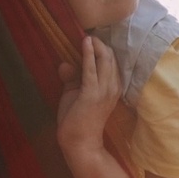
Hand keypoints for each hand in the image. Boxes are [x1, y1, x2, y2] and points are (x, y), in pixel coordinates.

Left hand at [56, 36, 122, 158]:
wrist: (80, 144)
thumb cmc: (78, 121)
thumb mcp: (75, 95)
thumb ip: (72, 79)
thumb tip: (65, 63)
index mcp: (113, 87)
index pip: (113, 63)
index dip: (104, 49)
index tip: (91, 37)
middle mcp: (112, 87)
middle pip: (111, 58)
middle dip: (101, 44)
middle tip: (89, 33)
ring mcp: (104, 91)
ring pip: (105, 60)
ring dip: (96, 46)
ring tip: (87, 35)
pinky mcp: (92, 94)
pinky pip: (91, 69)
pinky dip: (88, 54)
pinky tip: (85, 43)